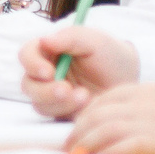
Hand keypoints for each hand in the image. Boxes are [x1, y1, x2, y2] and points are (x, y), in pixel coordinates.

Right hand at [20, 26, 138, 116]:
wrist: (127, 79)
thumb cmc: (110, 55)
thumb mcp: (94, 40)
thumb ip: (70, 37)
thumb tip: (44, 40)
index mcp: (48, 50)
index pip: (27, 55)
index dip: (32, 64)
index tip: (48, 72)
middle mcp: (45, 73)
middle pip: (28, 84)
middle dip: (45, 90)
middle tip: (67, 90)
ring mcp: (51, 94)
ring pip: (39, 103)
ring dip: (60, 102)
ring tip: (85, 96)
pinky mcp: (61, 111)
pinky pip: (54, 116)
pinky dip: (68, 111)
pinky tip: (87, 104)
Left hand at [66, 84, 154, 153]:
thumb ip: (141, 108)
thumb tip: (120, 128)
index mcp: (137, 91)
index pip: (97, 104)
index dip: (81, 120)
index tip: (75, 135)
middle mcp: (135, 104)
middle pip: (91, 118)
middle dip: (75, 136)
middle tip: (66, 153)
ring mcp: (144, 122)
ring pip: (99, 133)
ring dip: (81, 149)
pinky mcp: (154, 142)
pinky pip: (119, 149)